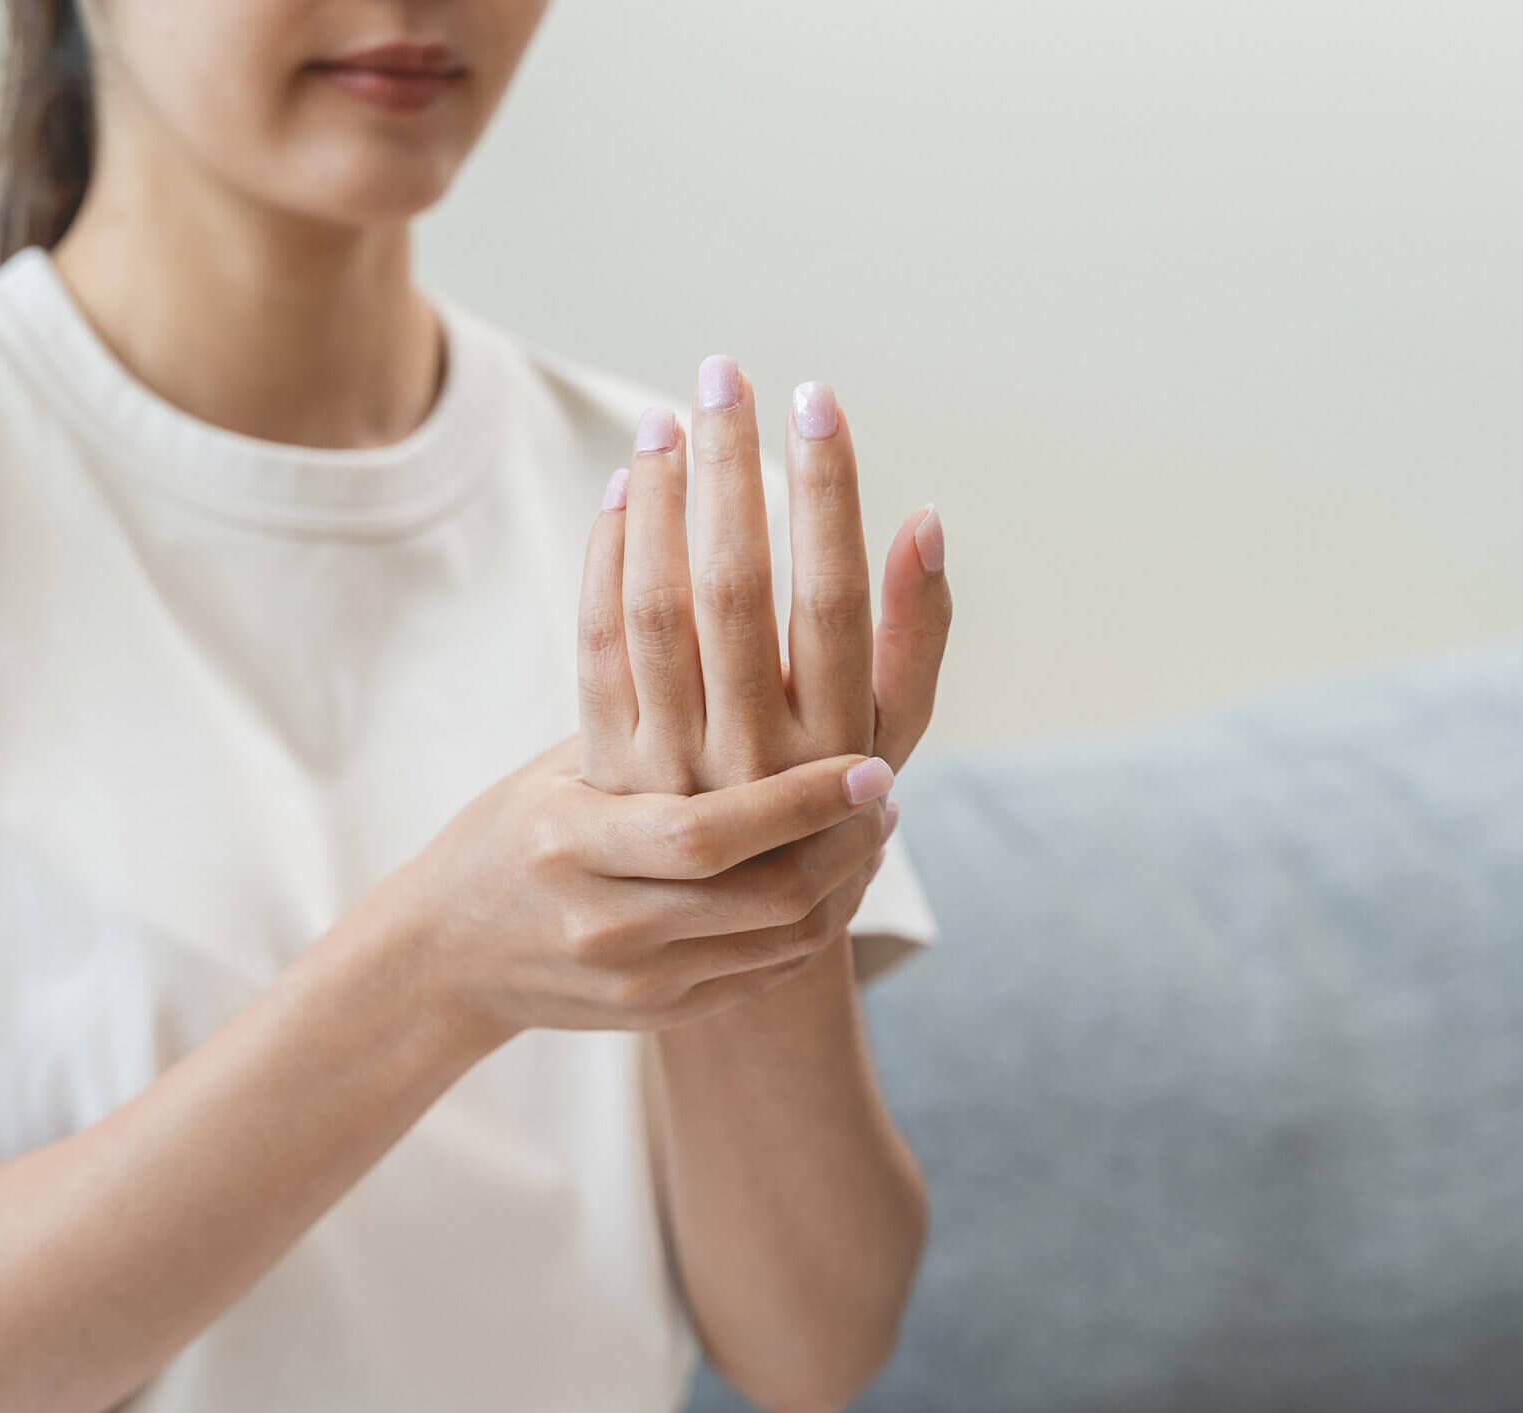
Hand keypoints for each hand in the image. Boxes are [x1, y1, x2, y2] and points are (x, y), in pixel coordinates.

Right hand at [381, 731, 893, 1040]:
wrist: (443, 957)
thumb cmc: (504, 835)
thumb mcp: (555, 772)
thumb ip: (639, 721)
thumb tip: (734, 621)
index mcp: (572, 845)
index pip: (709, 832)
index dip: (800, 801)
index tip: (867, 762)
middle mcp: (605, 924)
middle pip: (763, 894)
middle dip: (843, 843)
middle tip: (885, 791)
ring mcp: (635, 981)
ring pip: (779, 940)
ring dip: (844, 882)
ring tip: (870, 827)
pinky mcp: (657, 1014)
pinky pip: (764, 974)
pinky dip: (811, 924)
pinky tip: (832, 877)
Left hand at [577, 355, 952, 798]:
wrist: (717, 926)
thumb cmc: (820, 801)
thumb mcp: (885, 735)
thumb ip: (913, 634)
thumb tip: (926, 520)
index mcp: (836, 745)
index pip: (833, 595)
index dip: (826, 492)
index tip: (816, 398)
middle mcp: (753, 762)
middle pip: (734, 588)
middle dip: (731, 469)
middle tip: (725, 375)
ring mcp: (671, 770)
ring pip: (656, 609)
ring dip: (658, 501)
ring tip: (665, 421)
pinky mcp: (602, 771)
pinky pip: (596, 645)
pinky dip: (605, 557)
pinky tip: (621, 491)